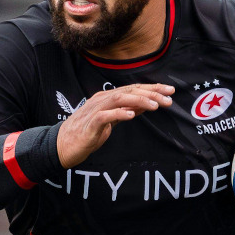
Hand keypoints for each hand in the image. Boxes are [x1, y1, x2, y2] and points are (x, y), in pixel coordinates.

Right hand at [57, 83, 173, 166]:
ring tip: (155, 105)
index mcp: (108, 97)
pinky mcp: (90, 124)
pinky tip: (131, 115)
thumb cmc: (88, 132)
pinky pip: (105, 116)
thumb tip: (148, 103)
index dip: (152, 88)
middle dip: (151, 93)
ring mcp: (95, 111)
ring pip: (119, 99)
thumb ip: (128, 109)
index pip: (134, 89)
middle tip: (168, 97)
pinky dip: (118, 114)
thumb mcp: (112, 119)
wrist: (64, 145)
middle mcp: (102, 100)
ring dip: (138, 100)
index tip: (169, 91)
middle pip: (129, 91)